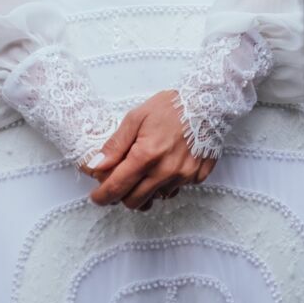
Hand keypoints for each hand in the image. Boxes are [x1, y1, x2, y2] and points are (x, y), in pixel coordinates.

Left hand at [85, 90, 215, 210]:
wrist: (208, 101)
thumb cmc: (171, 106)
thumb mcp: (137, 117)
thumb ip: (115, 144)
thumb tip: (96, 166)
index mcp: (146, 155)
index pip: (117, 187)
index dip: (102, 196)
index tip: (96, 196)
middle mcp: (165, 171)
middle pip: (134, 201)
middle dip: (121, 196)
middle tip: (119, 182)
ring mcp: (183, 177)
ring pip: (154, 198)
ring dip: (144, 191)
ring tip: (144, 171)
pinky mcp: (196, 178)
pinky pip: (174, 191)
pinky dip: (164, 185)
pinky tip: (164, 167)